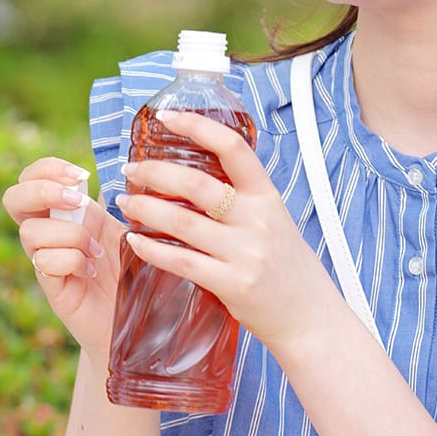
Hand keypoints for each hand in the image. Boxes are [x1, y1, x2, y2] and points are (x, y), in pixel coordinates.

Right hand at [2, 158, 125, 361]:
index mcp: (64, 211)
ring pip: (30, 232)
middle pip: (12, 199)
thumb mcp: (127, 223)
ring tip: (96, 251)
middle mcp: (48, 233)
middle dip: (42, 191)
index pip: (32, 177)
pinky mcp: (51, 287)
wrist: (136, 317)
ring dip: (69, 234)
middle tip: (77, 200)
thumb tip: (120, 166)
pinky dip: (72, 260)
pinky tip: (92, 270)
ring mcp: (45, 261)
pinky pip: (45, 262)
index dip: (47, 168)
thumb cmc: (132, 268)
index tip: (80, 175)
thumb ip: (117, 197)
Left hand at [116, 110, 342, 357]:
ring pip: (183, 223)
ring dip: (146, 209)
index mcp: (268, 197)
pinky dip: (152, 250)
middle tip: (130, 170)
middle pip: (197, 186)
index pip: (233, 148)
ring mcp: (245, 253)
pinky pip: (182, 262)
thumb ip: (243, 201)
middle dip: (155, 173)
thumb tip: (197, 179)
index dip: (198, 126)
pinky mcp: (233, 284)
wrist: (311, 318)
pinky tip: (135, 241)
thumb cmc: (289, 269)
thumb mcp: (275, 222)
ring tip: (125, 203)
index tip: (166, 117)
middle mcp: (258, 221)